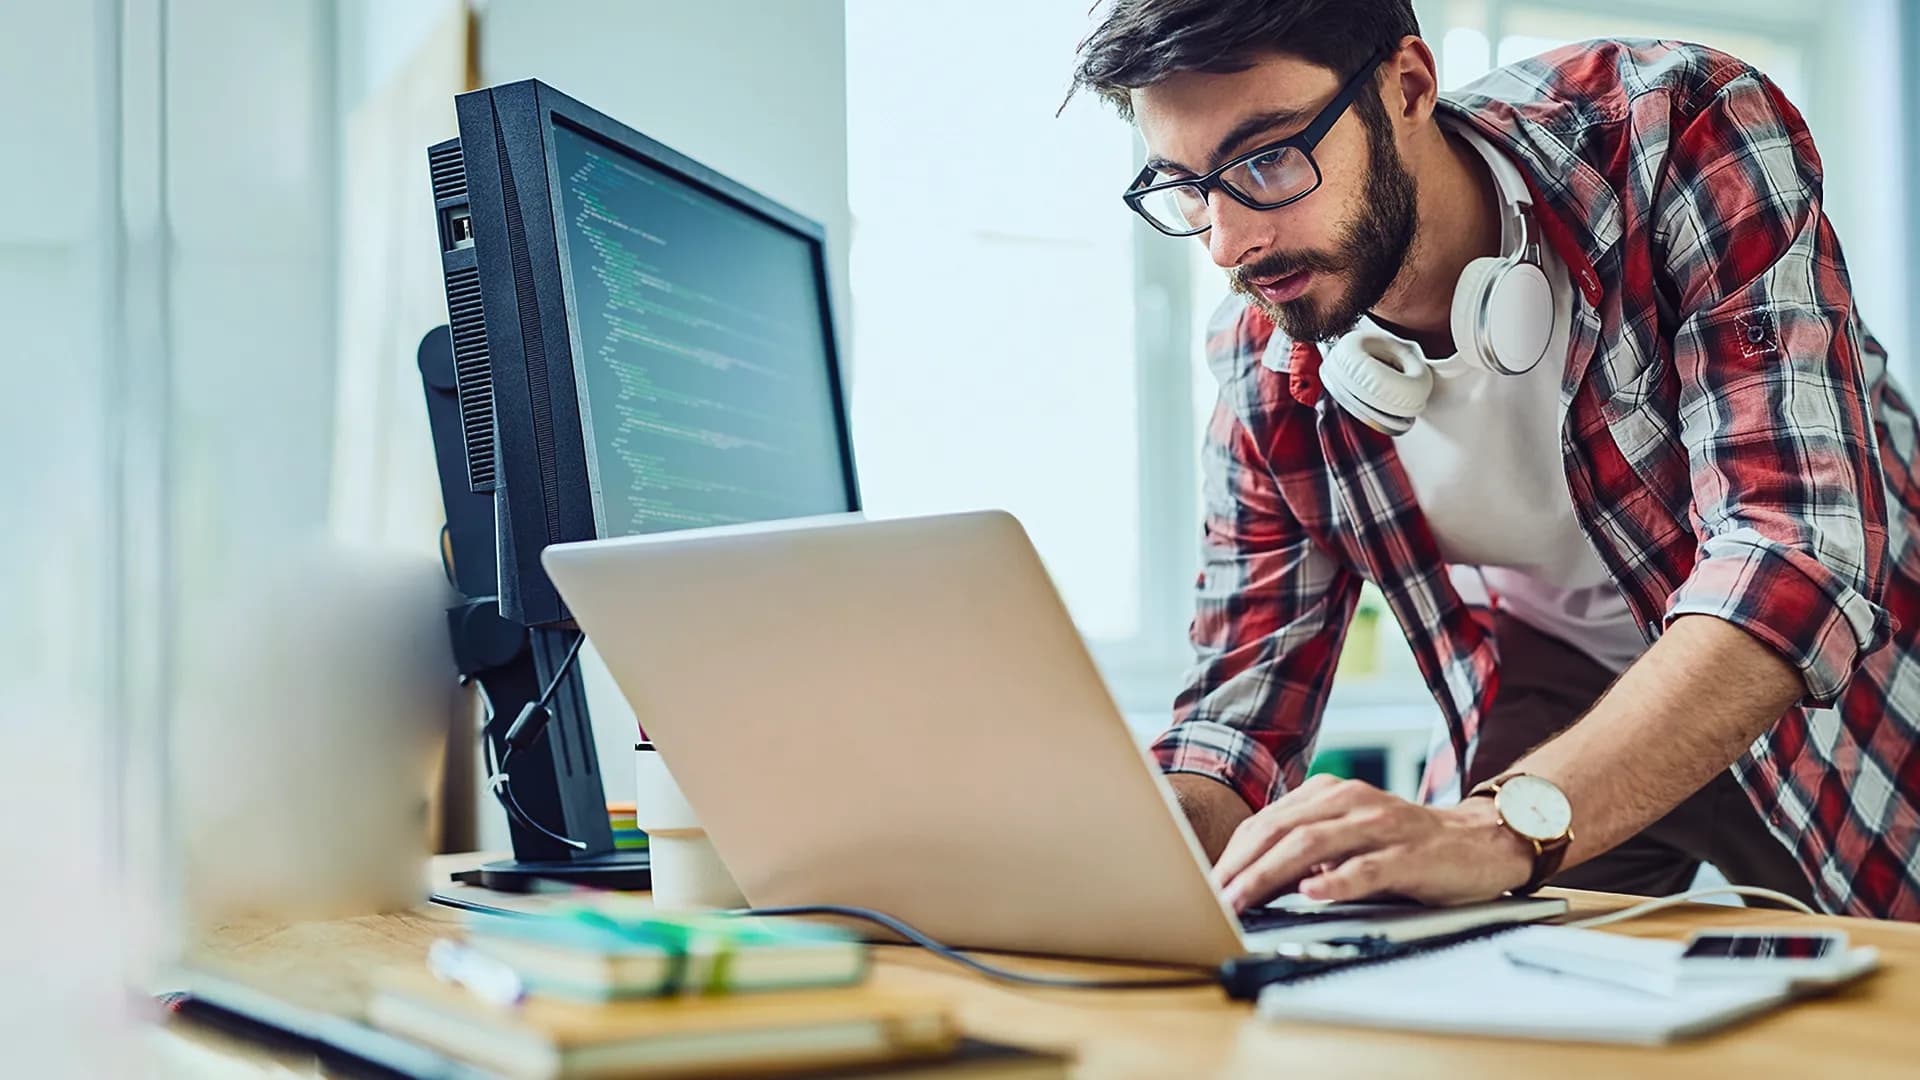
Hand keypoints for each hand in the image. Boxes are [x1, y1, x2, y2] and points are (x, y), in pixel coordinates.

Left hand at [1208, 775, 1535, 909]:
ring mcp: (1381, 825)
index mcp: (1328, 795)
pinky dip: (1337, 880)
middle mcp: (1350, 802)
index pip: (1266, 823)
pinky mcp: (1411, 853)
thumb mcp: (1348, 841)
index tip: (1203, 886)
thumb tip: (1248, 881)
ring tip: (1240, 900)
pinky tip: (1312, 893)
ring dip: (1269, 875)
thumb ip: (1304, 853)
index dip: (1231, 855)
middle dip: (1239, 867)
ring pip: (1312, 846)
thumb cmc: (1405, 846)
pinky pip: (1368, 867)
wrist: (1482, 842)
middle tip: (1210, 899)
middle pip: (1280, 831)